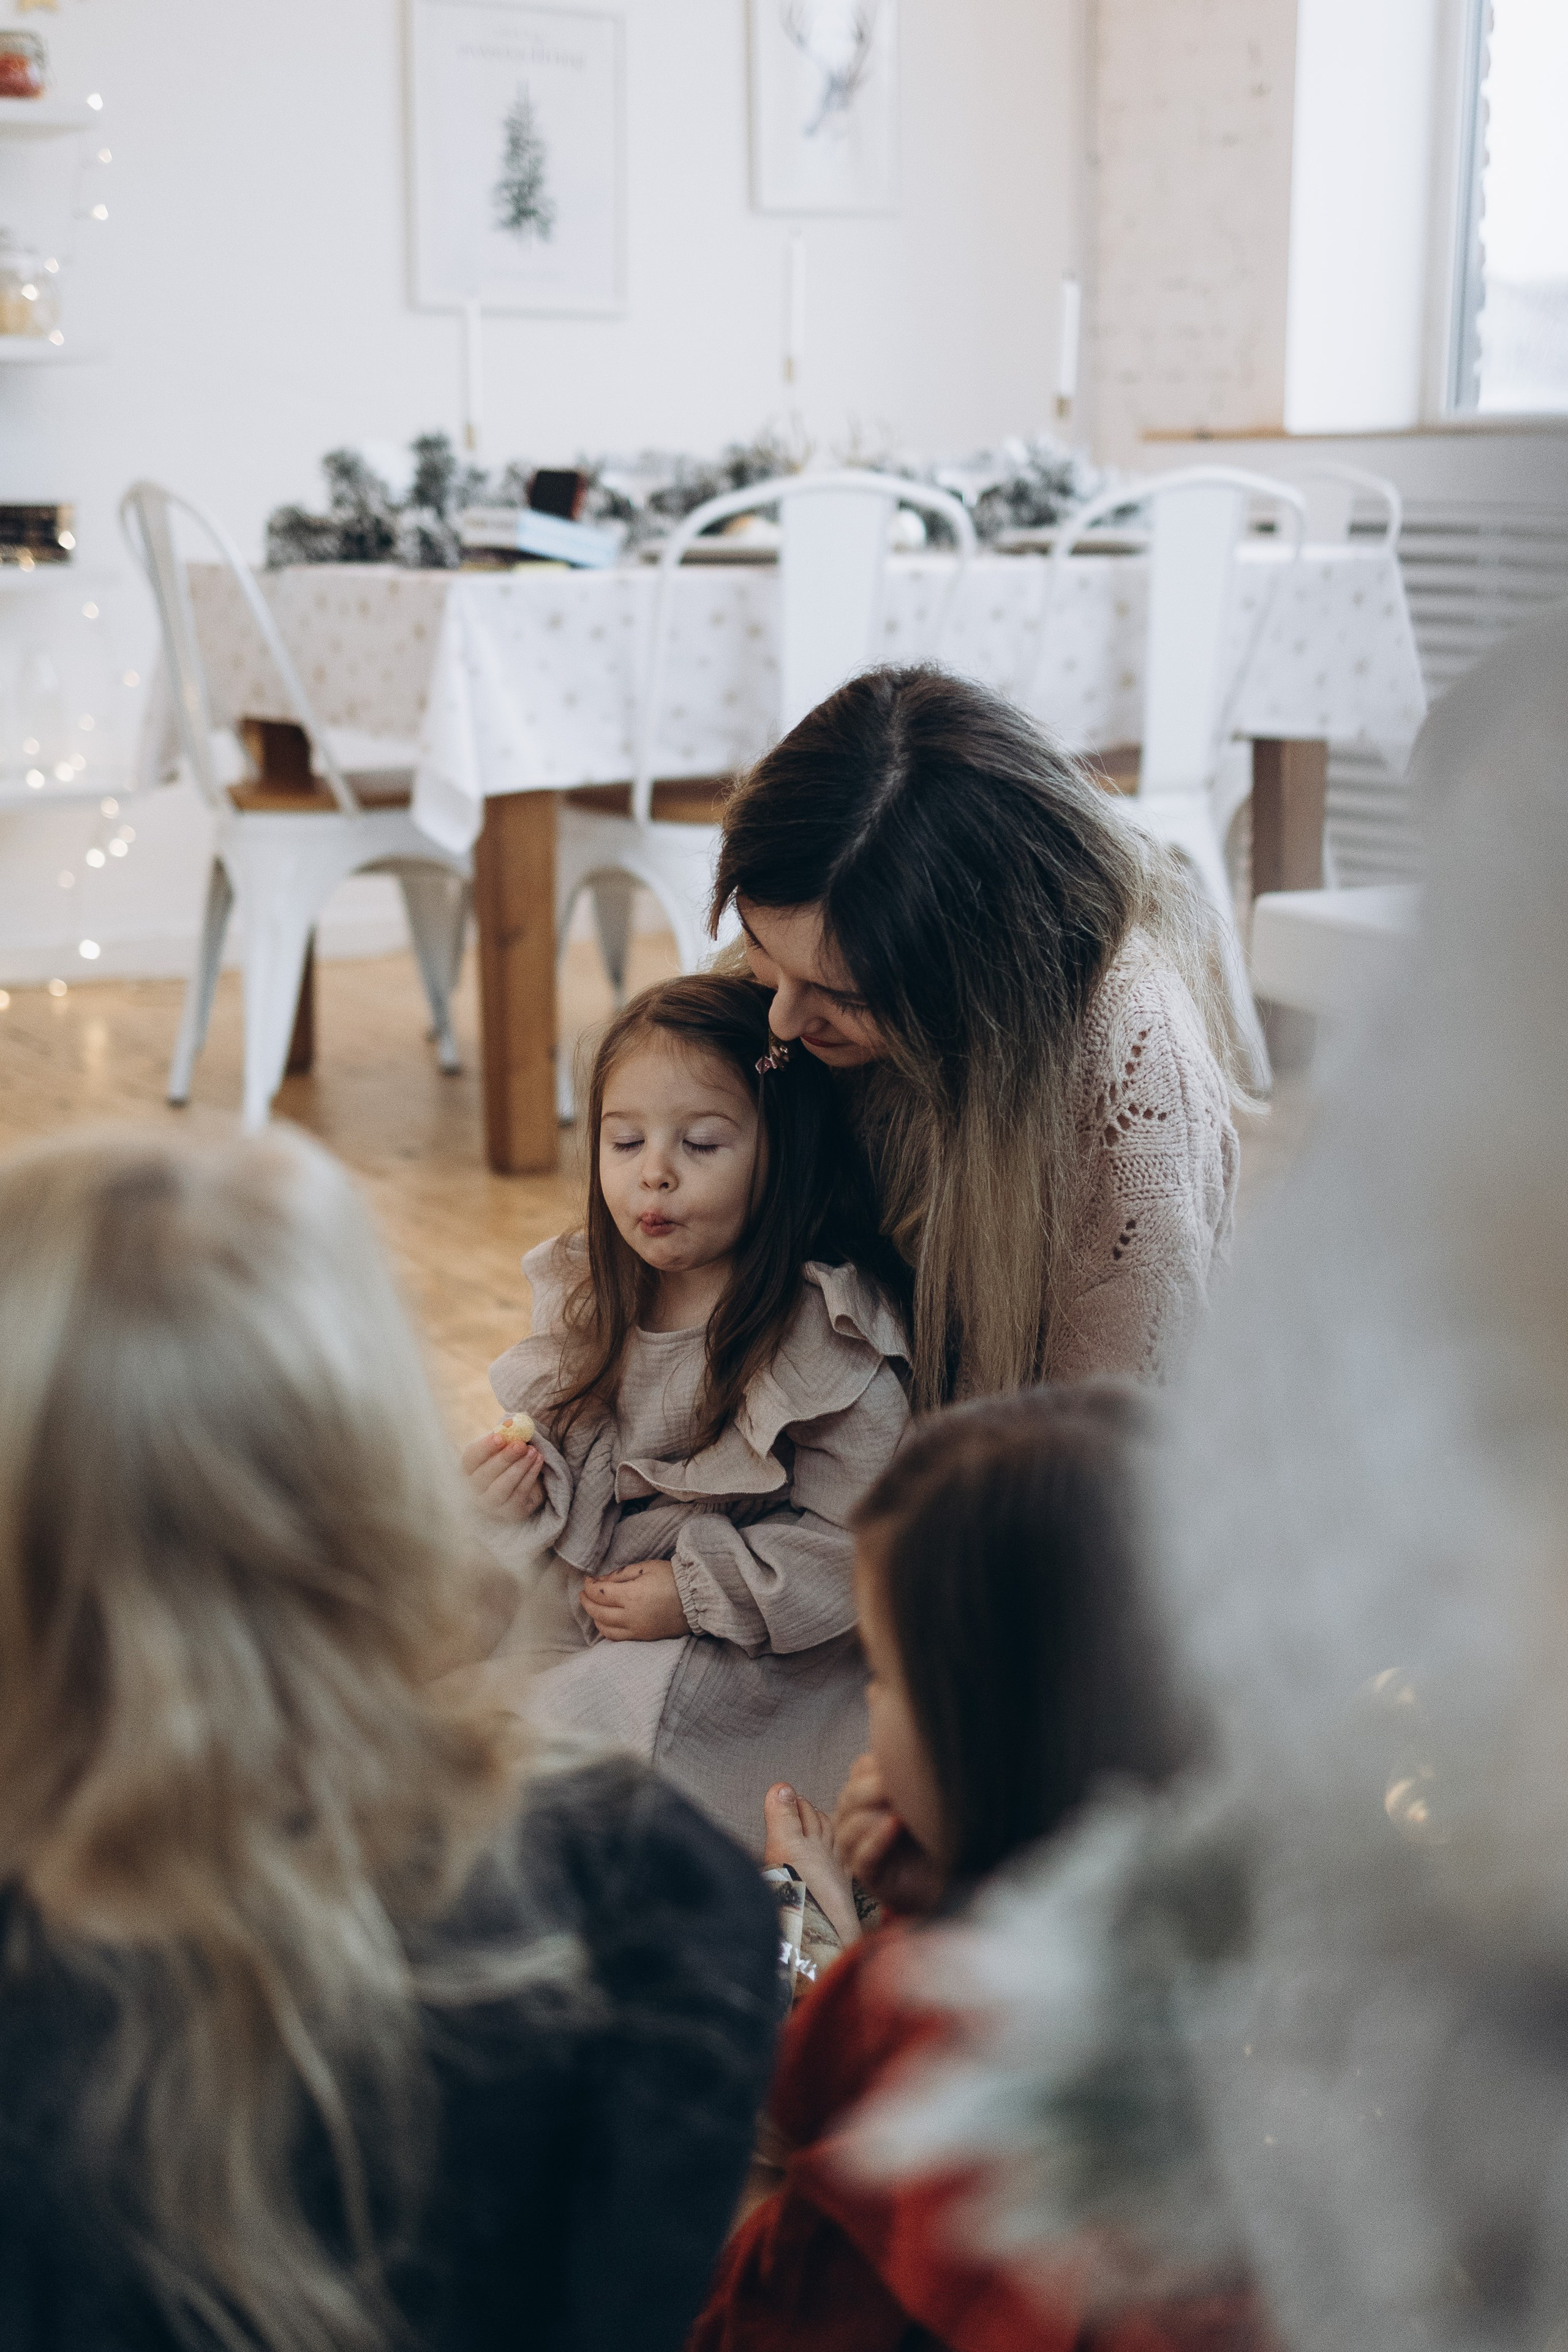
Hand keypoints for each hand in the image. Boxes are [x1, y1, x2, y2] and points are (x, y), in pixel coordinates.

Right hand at [461, 1427, 544, 1521]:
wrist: (524, 1484)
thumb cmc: (508, 1461)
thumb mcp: (504, 1447)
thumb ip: (504, 1436)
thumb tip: (511, 1424)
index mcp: (467, 1470)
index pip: (470, 1459)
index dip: (484, 1448)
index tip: (501, 1436)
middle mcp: (473, 1491)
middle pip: (484, 1476)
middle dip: (504, 1458)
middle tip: (521, 1444)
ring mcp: (490, 1506)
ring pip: (501, 1488)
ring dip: (519, 1468)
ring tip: (533, 1451)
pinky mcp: (509, 1513)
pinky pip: (519, 1495)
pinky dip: (530, 1476)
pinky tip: (539, 1461)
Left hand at [580, 1559, 689, 1642]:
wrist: (697, 1599)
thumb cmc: (673, 1579)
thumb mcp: (646, 1567)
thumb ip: (621, 1574)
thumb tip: (600, 1580)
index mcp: (631, 1595)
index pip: (600, 1593)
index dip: (589, 1586)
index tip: (588, 1580)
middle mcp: (630, 1616)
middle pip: (598, 1612)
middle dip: (586, 1601)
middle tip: (584, 1593)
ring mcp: (636, 1629)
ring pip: (604, 1628)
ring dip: (594, 1617)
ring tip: (593, 1607)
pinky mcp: (643, 1637)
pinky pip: (617, 1638)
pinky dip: (606, 1630)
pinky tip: (605, 1621)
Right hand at [832, 1752, 944, 1916]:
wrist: (953, 1876)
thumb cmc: (939, 1832)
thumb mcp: (925, 1794)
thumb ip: (911, 1767)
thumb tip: (901, 1718)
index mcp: (868, 1796)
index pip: (859, 1770)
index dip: (877, 1766)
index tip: (903, 1766)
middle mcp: (857, 1821)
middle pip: (850, 1796)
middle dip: (874, 1788)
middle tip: (901, 1786)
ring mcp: (858, 1849)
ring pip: (849, 1826)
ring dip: (875, 1815)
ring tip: (902, 1809)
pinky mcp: (868, 1875)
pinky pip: (862, 1856)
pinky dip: (877, 1839)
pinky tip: (895, 1825)